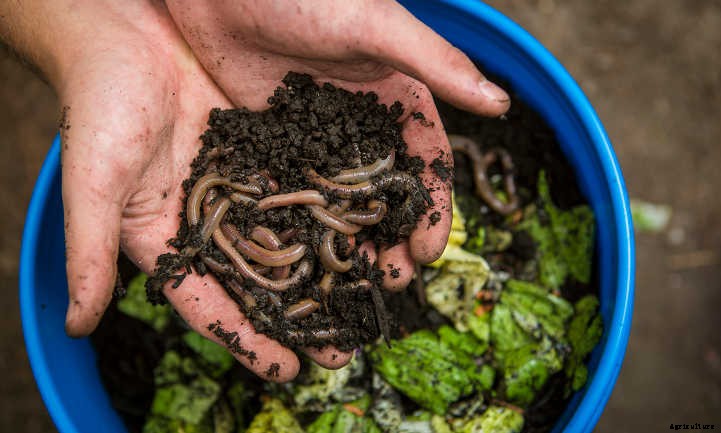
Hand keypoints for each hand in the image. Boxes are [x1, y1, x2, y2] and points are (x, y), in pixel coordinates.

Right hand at [7, 0, 339, 380]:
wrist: (125, 25)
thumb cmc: (98, 100)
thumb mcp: (94, 180)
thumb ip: (89, 250)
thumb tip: (75, 324)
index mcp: (169, 237)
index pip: (210, 302)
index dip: (246, 340)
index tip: (286, 372)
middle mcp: (212, 218)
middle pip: (262, 280)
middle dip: (303, 317)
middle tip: (346, 349)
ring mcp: (244, 184)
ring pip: (293, 236)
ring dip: (329, 269)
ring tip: (369, 299)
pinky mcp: (267, 147)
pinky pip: (307, 183)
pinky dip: (335, 208)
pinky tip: (366, 229)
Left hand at [165, 0, 509, 289]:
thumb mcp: (373, 25)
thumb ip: (434, 64)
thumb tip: (502, 103)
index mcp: (396, 94)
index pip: (426, 162)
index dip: (431, 207)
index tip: (428, 252)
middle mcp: (360, 120)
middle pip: (386, 191)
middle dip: (393, 236)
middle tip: (391, 282)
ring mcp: (315, 133)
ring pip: (340, 197)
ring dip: (350, 239)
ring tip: (349, 283)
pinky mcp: (273, 137)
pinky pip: (292, 186)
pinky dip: (300, 221)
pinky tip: (298, 253)